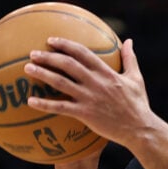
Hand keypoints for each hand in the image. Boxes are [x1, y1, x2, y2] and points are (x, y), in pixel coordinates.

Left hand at [24, 37, 159, 150]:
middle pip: (67, 64)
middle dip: (48, 56)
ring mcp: (89, 97)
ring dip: (43, 74)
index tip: (51, 40)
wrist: (139, 129)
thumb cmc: (138, 104)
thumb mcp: (136, 78)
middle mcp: (96, 82)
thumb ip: (130, 59)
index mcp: (106, 72)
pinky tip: (30, 101)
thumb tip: (129, 41)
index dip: (65, 44)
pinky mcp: (85, 114)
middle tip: (32, 53)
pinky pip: (60, 107)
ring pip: (61, 82)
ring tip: (27, 69)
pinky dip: (44, 104)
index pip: (82, 52)